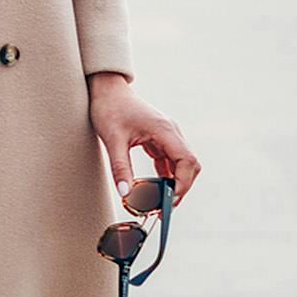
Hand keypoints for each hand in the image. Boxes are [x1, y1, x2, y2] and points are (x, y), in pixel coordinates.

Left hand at [88, 73, 201, 204]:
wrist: (107, 89)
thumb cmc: (110, 108)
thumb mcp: (112, 139)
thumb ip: (120, 167)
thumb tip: (126, 193)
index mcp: (164, 130)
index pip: (187, 161)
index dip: (183, 184)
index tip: (170, 201)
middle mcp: (171, 132)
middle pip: (189, 164)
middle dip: (181, 187)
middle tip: (165, 207)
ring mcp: (167, 134)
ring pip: (181, 164)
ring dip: (174, 182)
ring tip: (159, 201)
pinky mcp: (160, 138)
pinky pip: (169, 160)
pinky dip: (166, 175)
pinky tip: (155, 188)